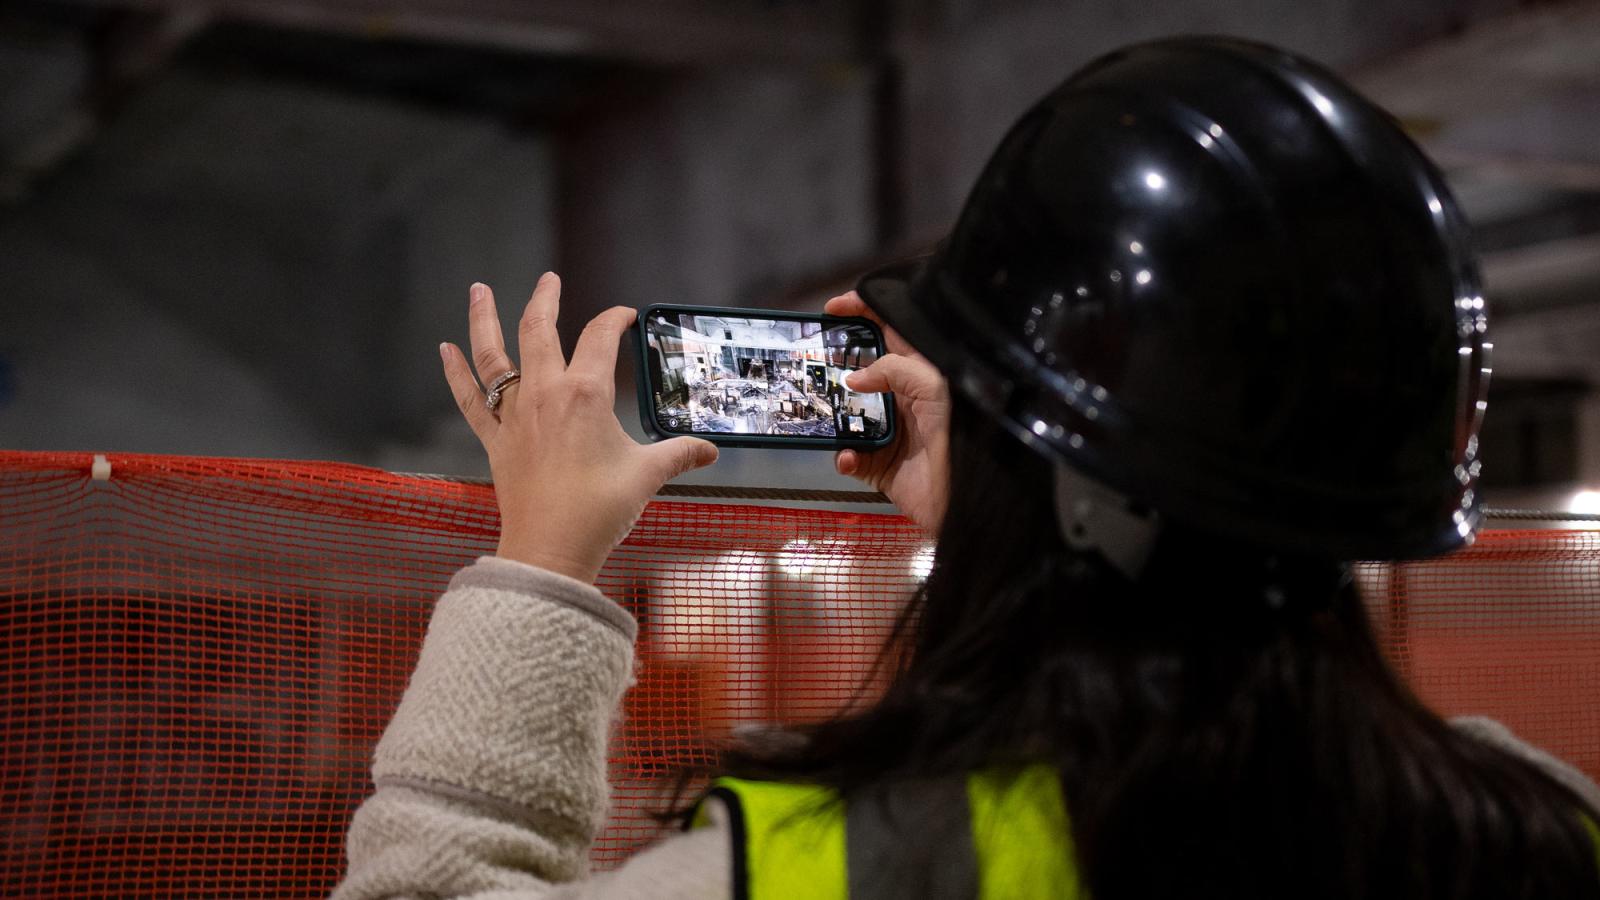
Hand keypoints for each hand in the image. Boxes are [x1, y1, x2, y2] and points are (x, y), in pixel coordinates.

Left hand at [440, 275, 718, 582]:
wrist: (552, 549)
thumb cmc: (600, 511)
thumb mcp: (648, 476)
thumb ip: (679, 455)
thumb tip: (710, 452)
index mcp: (585, 394)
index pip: (600, 337)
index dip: (615, 319)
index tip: (625, 316)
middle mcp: (545, 394)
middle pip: (539, 329)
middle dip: (545, 298)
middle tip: (549, 279)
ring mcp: (515, 415)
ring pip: (493, 355)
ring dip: (484, 318)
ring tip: (478, 289)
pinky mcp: (495, 439)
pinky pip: (469, 398)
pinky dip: (455, 373)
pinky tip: (445, 350)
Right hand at [825, 291, 949, 535]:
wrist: (966, 498)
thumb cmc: (962, 435)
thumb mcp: (932, 386)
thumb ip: (892, 369)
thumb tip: (855, 378)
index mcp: (923, 372)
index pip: (891, 332)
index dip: (863, 313)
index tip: (833, 308)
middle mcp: (905, 398)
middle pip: (864, 371)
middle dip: (837, 364)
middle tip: (815, 359)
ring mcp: (891, 431)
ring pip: (849, 414)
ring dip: (834, 415)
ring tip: (823, 412)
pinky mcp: (881, 464)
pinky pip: (851, 455)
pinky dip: (845, 456)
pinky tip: (849, 456)